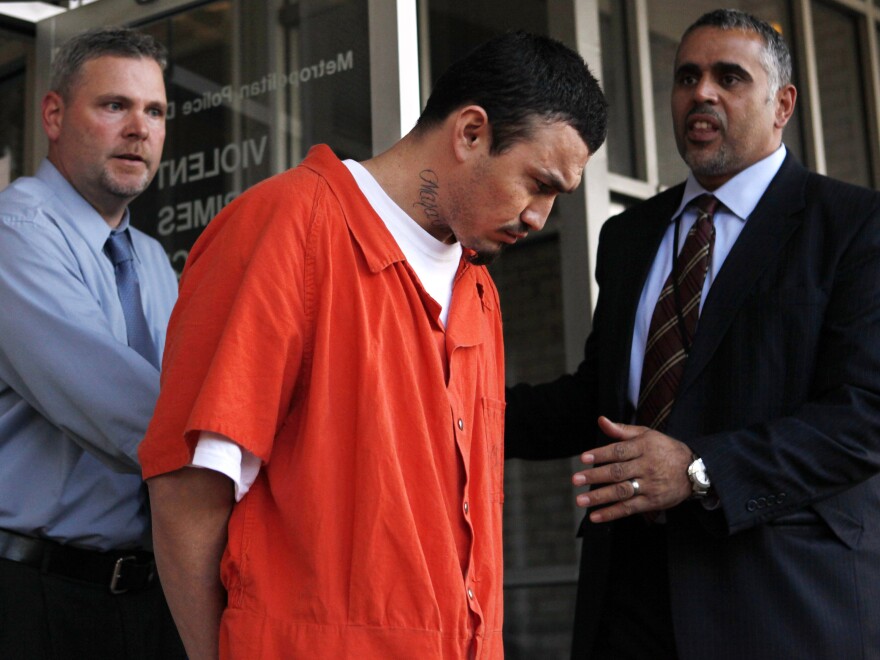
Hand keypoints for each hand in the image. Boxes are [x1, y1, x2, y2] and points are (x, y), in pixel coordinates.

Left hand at [572, 416, 693, 521]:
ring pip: (621, 491)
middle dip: (595, 476)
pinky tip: (595, 516)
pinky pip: (629, 508)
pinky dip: (611, 513)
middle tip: (575, 480)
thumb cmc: (664, 449)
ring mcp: (649, 485)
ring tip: (581, 500)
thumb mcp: (646, 434)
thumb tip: (601, 420)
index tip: (583, 458)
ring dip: (600, 497)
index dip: (600, 454)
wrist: (694, 470)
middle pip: (617, 472)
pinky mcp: (652, 502)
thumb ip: (621, 430)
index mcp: (644, 447)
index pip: (619, 451)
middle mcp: (646, 466)